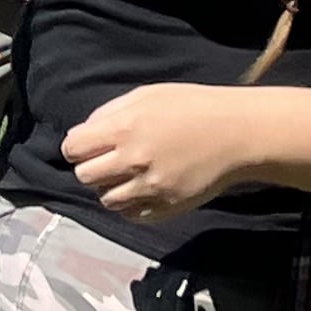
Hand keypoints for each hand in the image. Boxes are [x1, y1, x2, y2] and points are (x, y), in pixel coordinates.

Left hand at [63, 83, 263, 221]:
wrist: (237, 133)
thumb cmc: (192, 107)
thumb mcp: (147, 95)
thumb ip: (110, 113)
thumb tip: (83, 133)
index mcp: (124, 128)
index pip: (73, 149)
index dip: (77, 147)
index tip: (88, 145)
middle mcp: (133, 160)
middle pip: (84, 176)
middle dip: (92, 167)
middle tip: (109, 160)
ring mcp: (150, 188)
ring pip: (106, 200)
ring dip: (111, 188)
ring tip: (128, 175)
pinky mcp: (166, 207)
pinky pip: (131, 215)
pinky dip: (130, 205)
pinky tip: (142, 189)